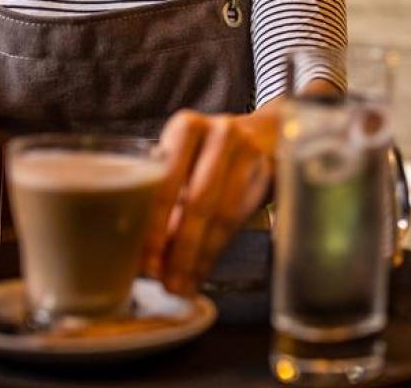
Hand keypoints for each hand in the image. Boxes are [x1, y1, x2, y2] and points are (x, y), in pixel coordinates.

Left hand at [144, 108, 278, 293]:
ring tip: (183, 284)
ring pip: (223, 214)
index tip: (145, 263)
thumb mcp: (181, 162)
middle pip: (198, 201)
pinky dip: (218, 249)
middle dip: (180, 249)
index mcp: (186, 126)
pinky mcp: (268, 170)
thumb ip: (164, 198)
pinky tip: (203, 268)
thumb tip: (142, 257)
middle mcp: (220, 132)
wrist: (262, 134)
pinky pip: (240, 218)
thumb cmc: (206, 155)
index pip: (167, 181)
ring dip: (200, 256)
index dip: (155, 227)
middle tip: (167, 282)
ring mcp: (250, 150)